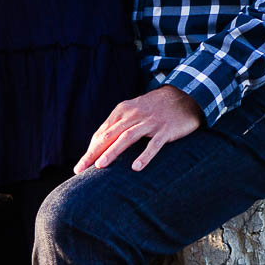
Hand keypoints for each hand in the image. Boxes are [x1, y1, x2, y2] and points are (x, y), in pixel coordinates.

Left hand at [74, 86, 202, 174]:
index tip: (80, 166)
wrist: (185, 95)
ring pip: (127, 137)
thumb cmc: (154, 108)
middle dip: (93, 153)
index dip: (90, 149)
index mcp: (123, 111)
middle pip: (109, 135)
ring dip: (113, 151)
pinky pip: (154, 144)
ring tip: (100, 166)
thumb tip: (97, 145)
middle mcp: (134, 115)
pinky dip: (144, 156)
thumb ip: (116, 126)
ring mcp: (150, 123)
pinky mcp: (166, 130)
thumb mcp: (132, 111)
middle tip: (80, 168)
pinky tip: (135, 168)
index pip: (102, 132)